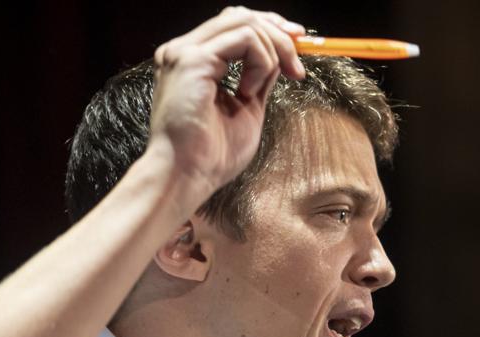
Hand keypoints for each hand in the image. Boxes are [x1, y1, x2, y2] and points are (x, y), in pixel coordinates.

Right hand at [148, 7, 306, 198]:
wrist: (186, 176)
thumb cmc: (211, 155)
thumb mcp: (246, 108)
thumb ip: (259, 79)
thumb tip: (279, 59)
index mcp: (191, 62)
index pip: (231, 25)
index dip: (268, 28)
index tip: (297, 44)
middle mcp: (182, 51)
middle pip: (238, 15)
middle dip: (277, 33)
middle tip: (296, 66)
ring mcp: (184, 52)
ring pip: (245, 22)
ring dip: (271, 52)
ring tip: (259, 92)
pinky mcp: (192, 59)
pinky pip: (245, 38)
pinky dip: (261, 62)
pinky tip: (249, 92)